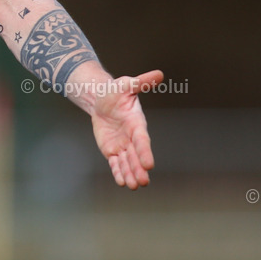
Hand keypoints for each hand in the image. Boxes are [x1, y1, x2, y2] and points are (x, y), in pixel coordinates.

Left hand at [90, 69, 162, 188]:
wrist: (102, 100)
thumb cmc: (116, 91)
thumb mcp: (126, 84)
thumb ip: (141, 81)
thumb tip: (159, 73)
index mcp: (136, 123)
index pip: (142, 140)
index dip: (144, 152)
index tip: (149, 164)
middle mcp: (131, 137)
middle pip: (136, 156)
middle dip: (139, 168)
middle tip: (143, 182)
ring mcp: (122, 145)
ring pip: (127, 162)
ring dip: (130, 173)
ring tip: (133, 186)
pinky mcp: (112, 149)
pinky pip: (115, 163)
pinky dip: (118, 172)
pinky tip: (122, 182)